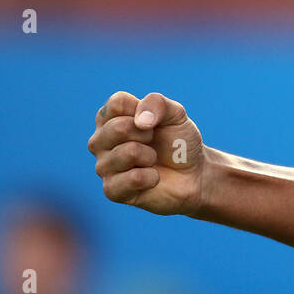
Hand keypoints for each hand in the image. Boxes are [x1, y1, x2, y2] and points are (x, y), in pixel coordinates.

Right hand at [88, 91, 205, 215]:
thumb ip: (158, 103)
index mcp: (110, 117)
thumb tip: (141, 121)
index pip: (117, 103)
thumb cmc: (178, 141)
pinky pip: (134, 178)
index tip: (153, 122)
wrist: (193, 173)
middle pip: (118, 127)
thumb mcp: (175, 114)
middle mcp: (100, 141)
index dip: (144, 110)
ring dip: (151, 156)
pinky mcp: (112, 190)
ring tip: (152, 160)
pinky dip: (152, 177)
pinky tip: (152, 178)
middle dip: (148, 134)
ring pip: (129, 152)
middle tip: (154, 142)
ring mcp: (103, 166)